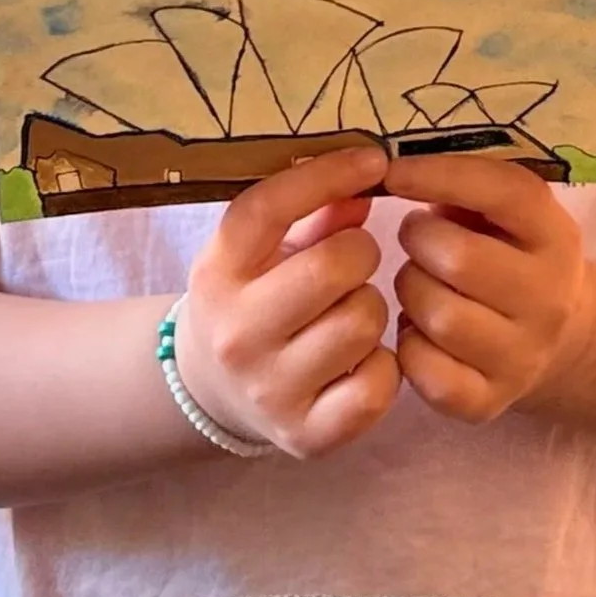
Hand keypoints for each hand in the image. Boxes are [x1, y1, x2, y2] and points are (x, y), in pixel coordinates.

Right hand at [174, 146, 397, 460]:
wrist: (212, 390)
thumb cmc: (252, 299)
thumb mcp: (262, 248)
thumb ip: (313, 210)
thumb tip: (368, 178)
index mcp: (218, 270)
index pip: (271, 207)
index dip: (328, 174)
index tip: (374, 161)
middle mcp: (236, 332)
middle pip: (334, 267)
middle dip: (359, 254)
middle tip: (353, 263)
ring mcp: (269, 389)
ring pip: (364, 322)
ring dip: (371, 310)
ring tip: (350, 312)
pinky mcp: (305, 435)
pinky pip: (377, 387)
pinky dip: (383, 367)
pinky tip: (362, 359)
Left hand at [386, 156, 591, 424]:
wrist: (560, 336)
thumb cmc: (508, 251)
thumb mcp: (504, 211)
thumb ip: (462, 182)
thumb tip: (385, 162)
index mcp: (554, 234)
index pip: (503, 192)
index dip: (440, 175)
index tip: (392, 170)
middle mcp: (550, 297)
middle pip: (461, 260)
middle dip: (418, 242)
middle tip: (414, 239)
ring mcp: (524, 356)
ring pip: (440, 318)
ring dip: (410, 292)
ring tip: (417, 282)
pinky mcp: (490, 401)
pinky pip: (428, 375)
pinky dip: (408, 348)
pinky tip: (416, 331)